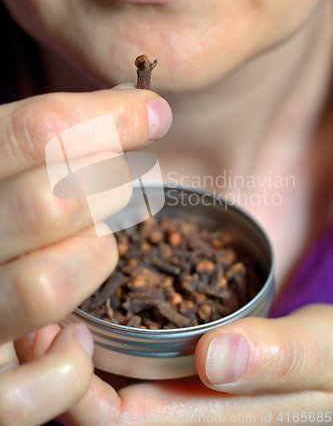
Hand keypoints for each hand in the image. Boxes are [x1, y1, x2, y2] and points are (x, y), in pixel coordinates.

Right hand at [0, 85, 171, 425]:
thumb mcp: (5, 174)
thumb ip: (48, 143)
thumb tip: (141, 106)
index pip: (33, 132)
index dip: (107, 117)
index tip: (153, 112)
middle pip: (47, 202)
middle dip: (107, 186)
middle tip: (122, 183)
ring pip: (45, 286)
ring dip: (95, 259)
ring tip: (101, 247)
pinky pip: (39, 388)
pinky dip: (72, 363)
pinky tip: (78, 337)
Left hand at [20, 304, 332, 425]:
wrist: (331, 369)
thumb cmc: (331, 364)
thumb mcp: (322, 353)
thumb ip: (279, 358)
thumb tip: (217, 359)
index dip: (87, 398)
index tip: (61, 340)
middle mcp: (192, 422)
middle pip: (117, 417)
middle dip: (69, 380)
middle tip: (38, 329)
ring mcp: (188, 406)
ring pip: (121, 399)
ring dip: (79, 368)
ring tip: (51, 323)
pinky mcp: (188, 388)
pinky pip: (138, 382)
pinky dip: (105, 358)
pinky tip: (87, 326)